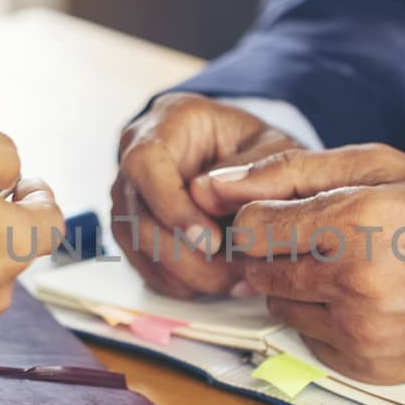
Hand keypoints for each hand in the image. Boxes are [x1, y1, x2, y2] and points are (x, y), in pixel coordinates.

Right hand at [111, 92, 301, 297]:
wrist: (247, 159)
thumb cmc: (262, 150)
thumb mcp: (275, 147)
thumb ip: (251, 168)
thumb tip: (208, 198)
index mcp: (168, 120)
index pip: (147, 164)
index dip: (173, 207)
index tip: (211, 242)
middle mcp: (135, 153)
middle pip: (137, 214)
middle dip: (185, 254)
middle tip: (234, 276)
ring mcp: (129, 193)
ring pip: (138, 245)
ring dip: (186, 273)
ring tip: (236, 283)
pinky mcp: (132, 227)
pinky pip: (145, 264)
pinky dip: (181, 281)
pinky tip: (219, 284)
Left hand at [197, 143, 404, 383]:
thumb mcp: (377, 166)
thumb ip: (289, 172)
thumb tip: (212, 186)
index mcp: (356, 223)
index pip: (251, 228)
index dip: (260, 216)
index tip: (286, 212)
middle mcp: (355, 284)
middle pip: (258, 270)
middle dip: (277, 251)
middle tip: (321, 237)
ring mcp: (361, 333)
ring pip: (278, 307)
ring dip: (298, 287)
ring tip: (350, 267)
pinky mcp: (367, 368)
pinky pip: (309, 339)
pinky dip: (324, 319)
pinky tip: (366, 300)